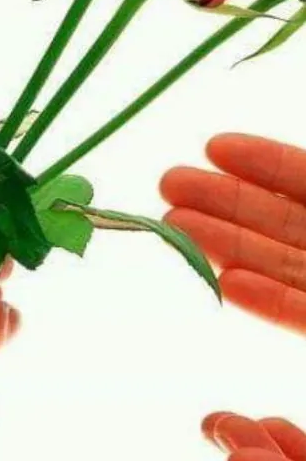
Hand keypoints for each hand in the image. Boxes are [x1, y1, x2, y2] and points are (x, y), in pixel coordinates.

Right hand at [161, 133, 305, 332]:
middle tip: (169, 184)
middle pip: (280, 220)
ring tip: (174, 225)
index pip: (303, 177)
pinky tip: (227, 282)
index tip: (214, 147)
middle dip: (225, 200)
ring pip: (281, 264)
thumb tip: (293, 151)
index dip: (263, 162)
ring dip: (227, 244)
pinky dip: (267, 301)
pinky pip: (299, 314)